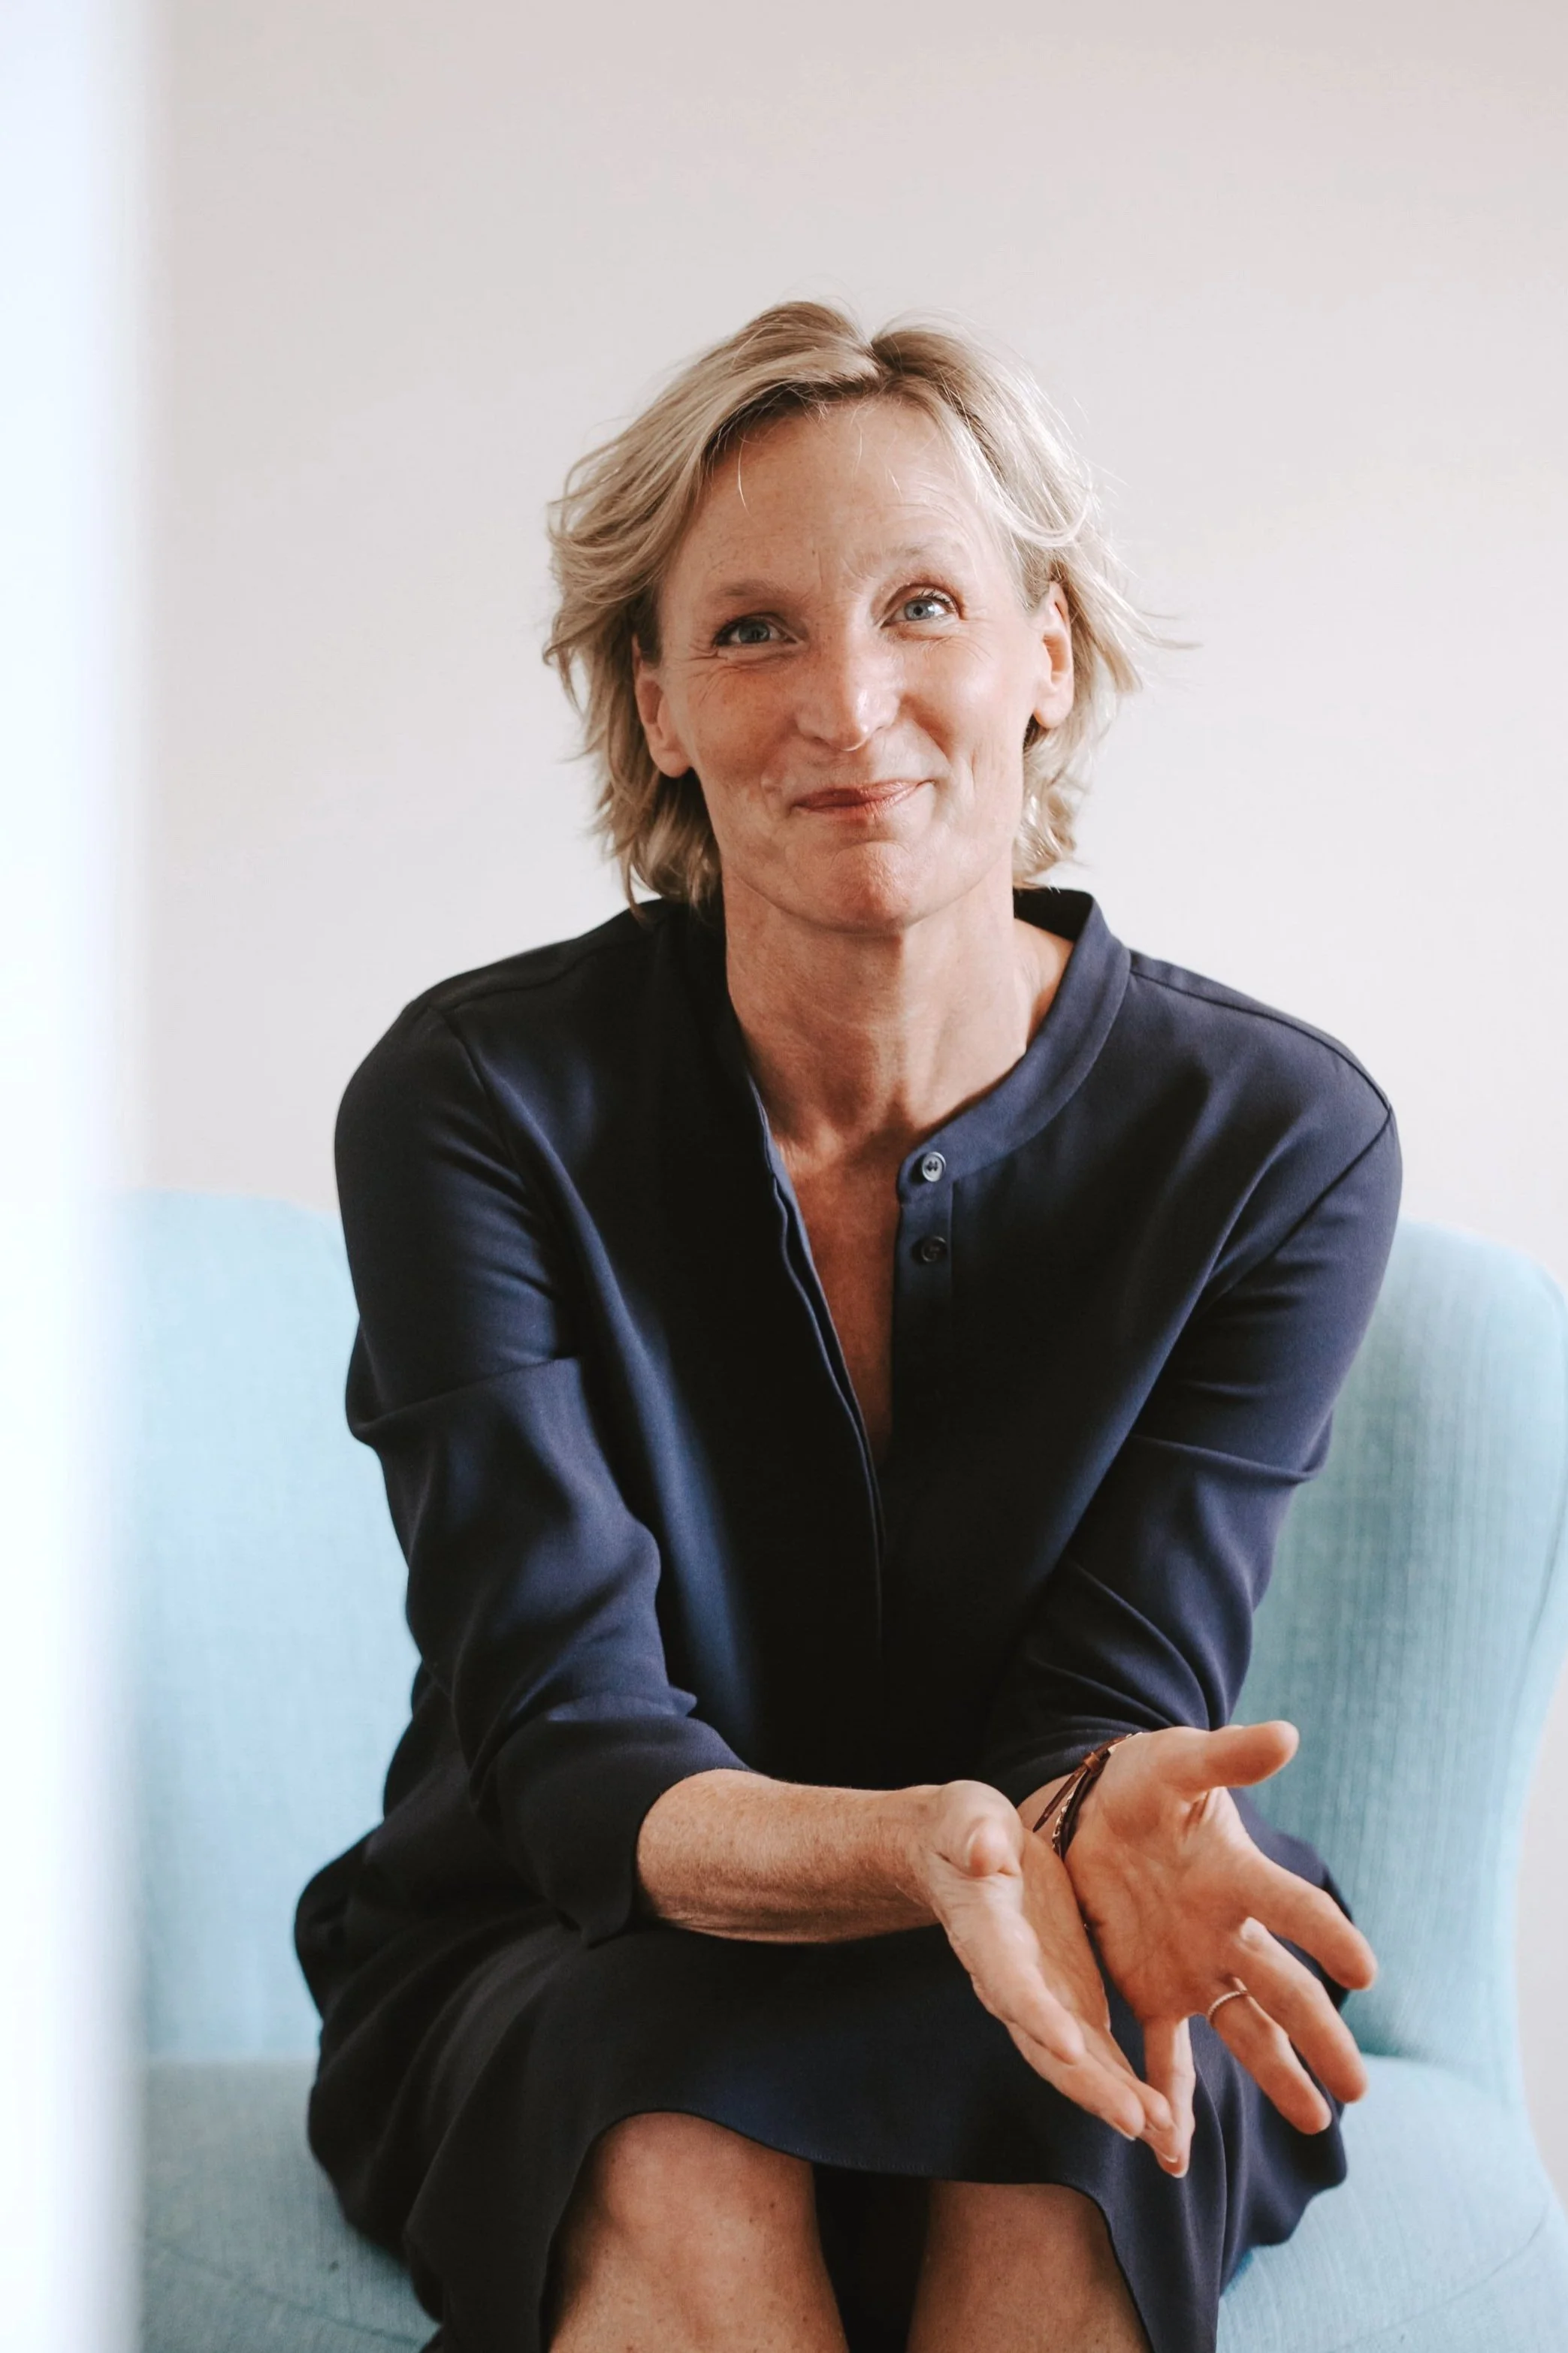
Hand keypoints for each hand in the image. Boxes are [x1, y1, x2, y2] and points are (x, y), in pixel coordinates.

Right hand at [920, 1781, 1181, 2162]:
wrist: (964, 1854)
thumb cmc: (962, 1830)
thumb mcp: (965, 1818)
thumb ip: (972, 1834)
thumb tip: (981, 1850)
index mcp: (986, 1933)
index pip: (1009, 1980)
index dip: (1034, 2012)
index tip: (1068, 2044)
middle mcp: (1013, 1979)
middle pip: (1046, 2043)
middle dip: (1089, 2084)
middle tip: (1135, 2120)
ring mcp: (1044, 1995)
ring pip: (1079, 2060)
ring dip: (1118, 2098)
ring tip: (1166, 2133)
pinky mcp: (1071, 1996)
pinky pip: (1099, 2051)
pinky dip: (1129, 2086)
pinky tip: (1168, 2119)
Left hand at [1059, 1723, 1377, 2173]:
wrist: (1090, 1809)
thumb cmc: (1145, 1780)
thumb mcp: (1177, 1763)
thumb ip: (1226, 1756)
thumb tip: (1287, 1735)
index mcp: (1236, 1877)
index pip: (1293, 1909)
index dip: (1327, 1935)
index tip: (1365, 1971)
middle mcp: (1226, 1932)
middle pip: (1281, 1991)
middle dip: (1318, 2037)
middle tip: (1358, 2087)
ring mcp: (1192, 1967)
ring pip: (1244, 2033)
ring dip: (1278, 2078)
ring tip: (1317, 2122)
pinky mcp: (1149, 1991)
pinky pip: (1165, 2055)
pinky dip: (1171, 2104)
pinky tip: (1175, 2153)